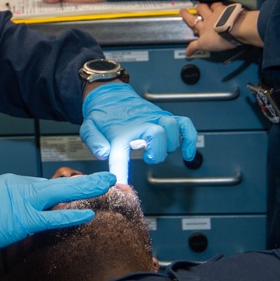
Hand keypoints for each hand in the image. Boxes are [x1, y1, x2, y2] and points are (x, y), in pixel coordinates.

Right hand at [0, 172, 115, 254]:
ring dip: (86, 190)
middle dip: (87, 181)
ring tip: (107, 185)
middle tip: (108, 177)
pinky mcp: (22, 221)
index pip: (46, 188)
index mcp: (15, 183)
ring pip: (61, 195)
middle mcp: (22, 189)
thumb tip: (26, 210)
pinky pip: (52, 218)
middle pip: (60, 184)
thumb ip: (12, 200)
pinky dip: (71, 216)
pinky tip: (89, 213)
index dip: (67, 192)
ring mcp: (23, 203)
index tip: (83, 192)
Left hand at [81, 82, 197, 179]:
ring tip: (159, 151)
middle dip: (156, 152)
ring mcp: (155, 118)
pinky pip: (185, 125)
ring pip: (173, 127)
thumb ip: (94, 140)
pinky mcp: (165, 117)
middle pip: (157, 134)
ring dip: (170, 144)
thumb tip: (103, 152)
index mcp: (120, 130)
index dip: (121, 171)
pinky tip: (188, 154)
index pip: (120, 153)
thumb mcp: (89, 127)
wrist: (111, 96)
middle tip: (147, 156)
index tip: (122, 185)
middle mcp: (141, 123)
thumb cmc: (102, 115)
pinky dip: (190, 139)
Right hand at [181, 2, 259, 55]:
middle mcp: (208, 17)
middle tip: (192, 9)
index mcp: (202, 27)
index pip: (191, 22)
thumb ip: (195, 47)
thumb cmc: (219, 39)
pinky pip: (221, 5)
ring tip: (209, 8)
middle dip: (195, 8)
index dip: (185, 16)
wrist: (235, 29)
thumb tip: (186, 53)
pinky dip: (220, 6)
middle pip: (200, 10)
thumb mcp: (205, 45)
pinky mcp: (227, 9)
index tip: (181, 11)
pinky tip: (223, 8)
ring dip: (207, 6)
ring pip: (209, 6)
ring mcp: (218, 12)